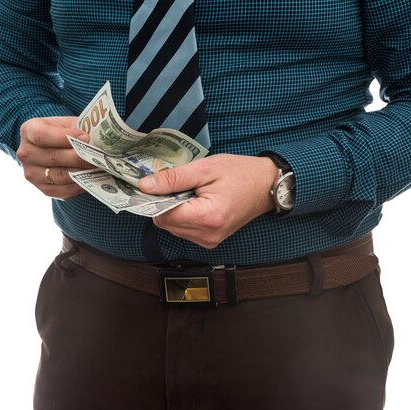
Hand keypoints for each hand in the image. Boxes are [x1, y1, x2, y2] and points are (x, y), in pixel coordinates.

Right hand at [17, 116, 93, 199]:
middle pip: (52, 158)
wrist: (56, 148)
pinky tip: (91, 180)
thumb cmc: (65, 133)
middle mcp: (25, 153)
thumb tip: (94, 142)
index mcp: (28, 131)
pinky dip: (79, 186)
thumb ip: (78, 130)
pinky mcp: (43, 189)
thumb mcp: (68, 124)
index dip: (64, 137)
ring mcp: (31, 173)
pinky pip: (62, 191)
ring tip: (97, 168)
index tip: (85, 137)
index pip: (42, 136)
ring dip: (80, 173)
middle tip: (97, 156)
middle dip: (78, 158)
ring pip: (58, 176)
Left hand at [138, 154, 279, 248]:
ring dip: (174, 209)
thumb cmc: (240, 173)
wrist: (266, 185)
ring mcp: (209, 241)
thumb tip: (144, 186)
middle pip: (166, 223)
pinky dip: (183, 215)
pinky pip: (184, 230)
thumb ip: (173, 178)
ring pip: (172, 228)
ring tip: (192, 192)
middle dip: (165, 203)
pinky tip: (196, 201)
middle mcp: (207, 235)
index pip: (163, 215)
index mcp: (208, 217)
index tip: (157, 183)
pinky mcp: (209, 241)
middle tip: (179, 184)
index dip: (155, 198)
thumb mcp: (205, 168)